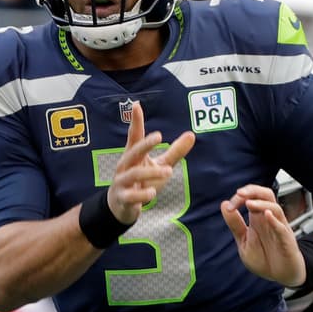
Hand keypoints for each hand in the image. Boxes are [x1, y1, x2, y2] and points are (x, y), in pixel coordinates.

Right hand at [105, 102, 194, 224]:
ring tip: (169, 171)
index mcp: (134, 154)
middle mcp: (125, 165)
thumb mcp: (159, 165)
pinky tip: (152, 194)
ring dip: (151, 172)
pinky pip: (131, 195)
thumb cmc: (142, 181)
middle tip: (159, 136)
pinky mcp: (123, 198)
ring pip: (134, 173)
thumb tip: (192, 134)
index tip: (136, 105)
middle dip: (145, 144)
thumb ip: (175, 151)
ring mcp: (122, 181)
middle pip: (133, 151)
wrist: (121, 206)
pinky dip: (141, 195)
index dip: (136, 121)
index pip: (134, 135)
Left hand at [220, 184, 303, 286]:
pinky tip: (267, 215)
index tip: (229, 206)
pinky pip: (282, 228)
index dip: (239, 198)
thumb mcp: (244, 241)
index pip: (251, 198)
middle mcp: (269, 220)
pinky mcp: (286, 241)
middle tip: (239, 193)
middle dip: (253, 190)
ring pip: (275, 208)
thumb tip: (224, 205)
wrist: (280, 276)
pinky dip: (275, 221)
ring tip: (248, 204)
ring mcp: (279, 228)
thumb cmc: (264, 258)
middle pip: (266, 195)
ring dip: (261, 204)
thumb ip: (235, 225)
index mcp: (257, 218)